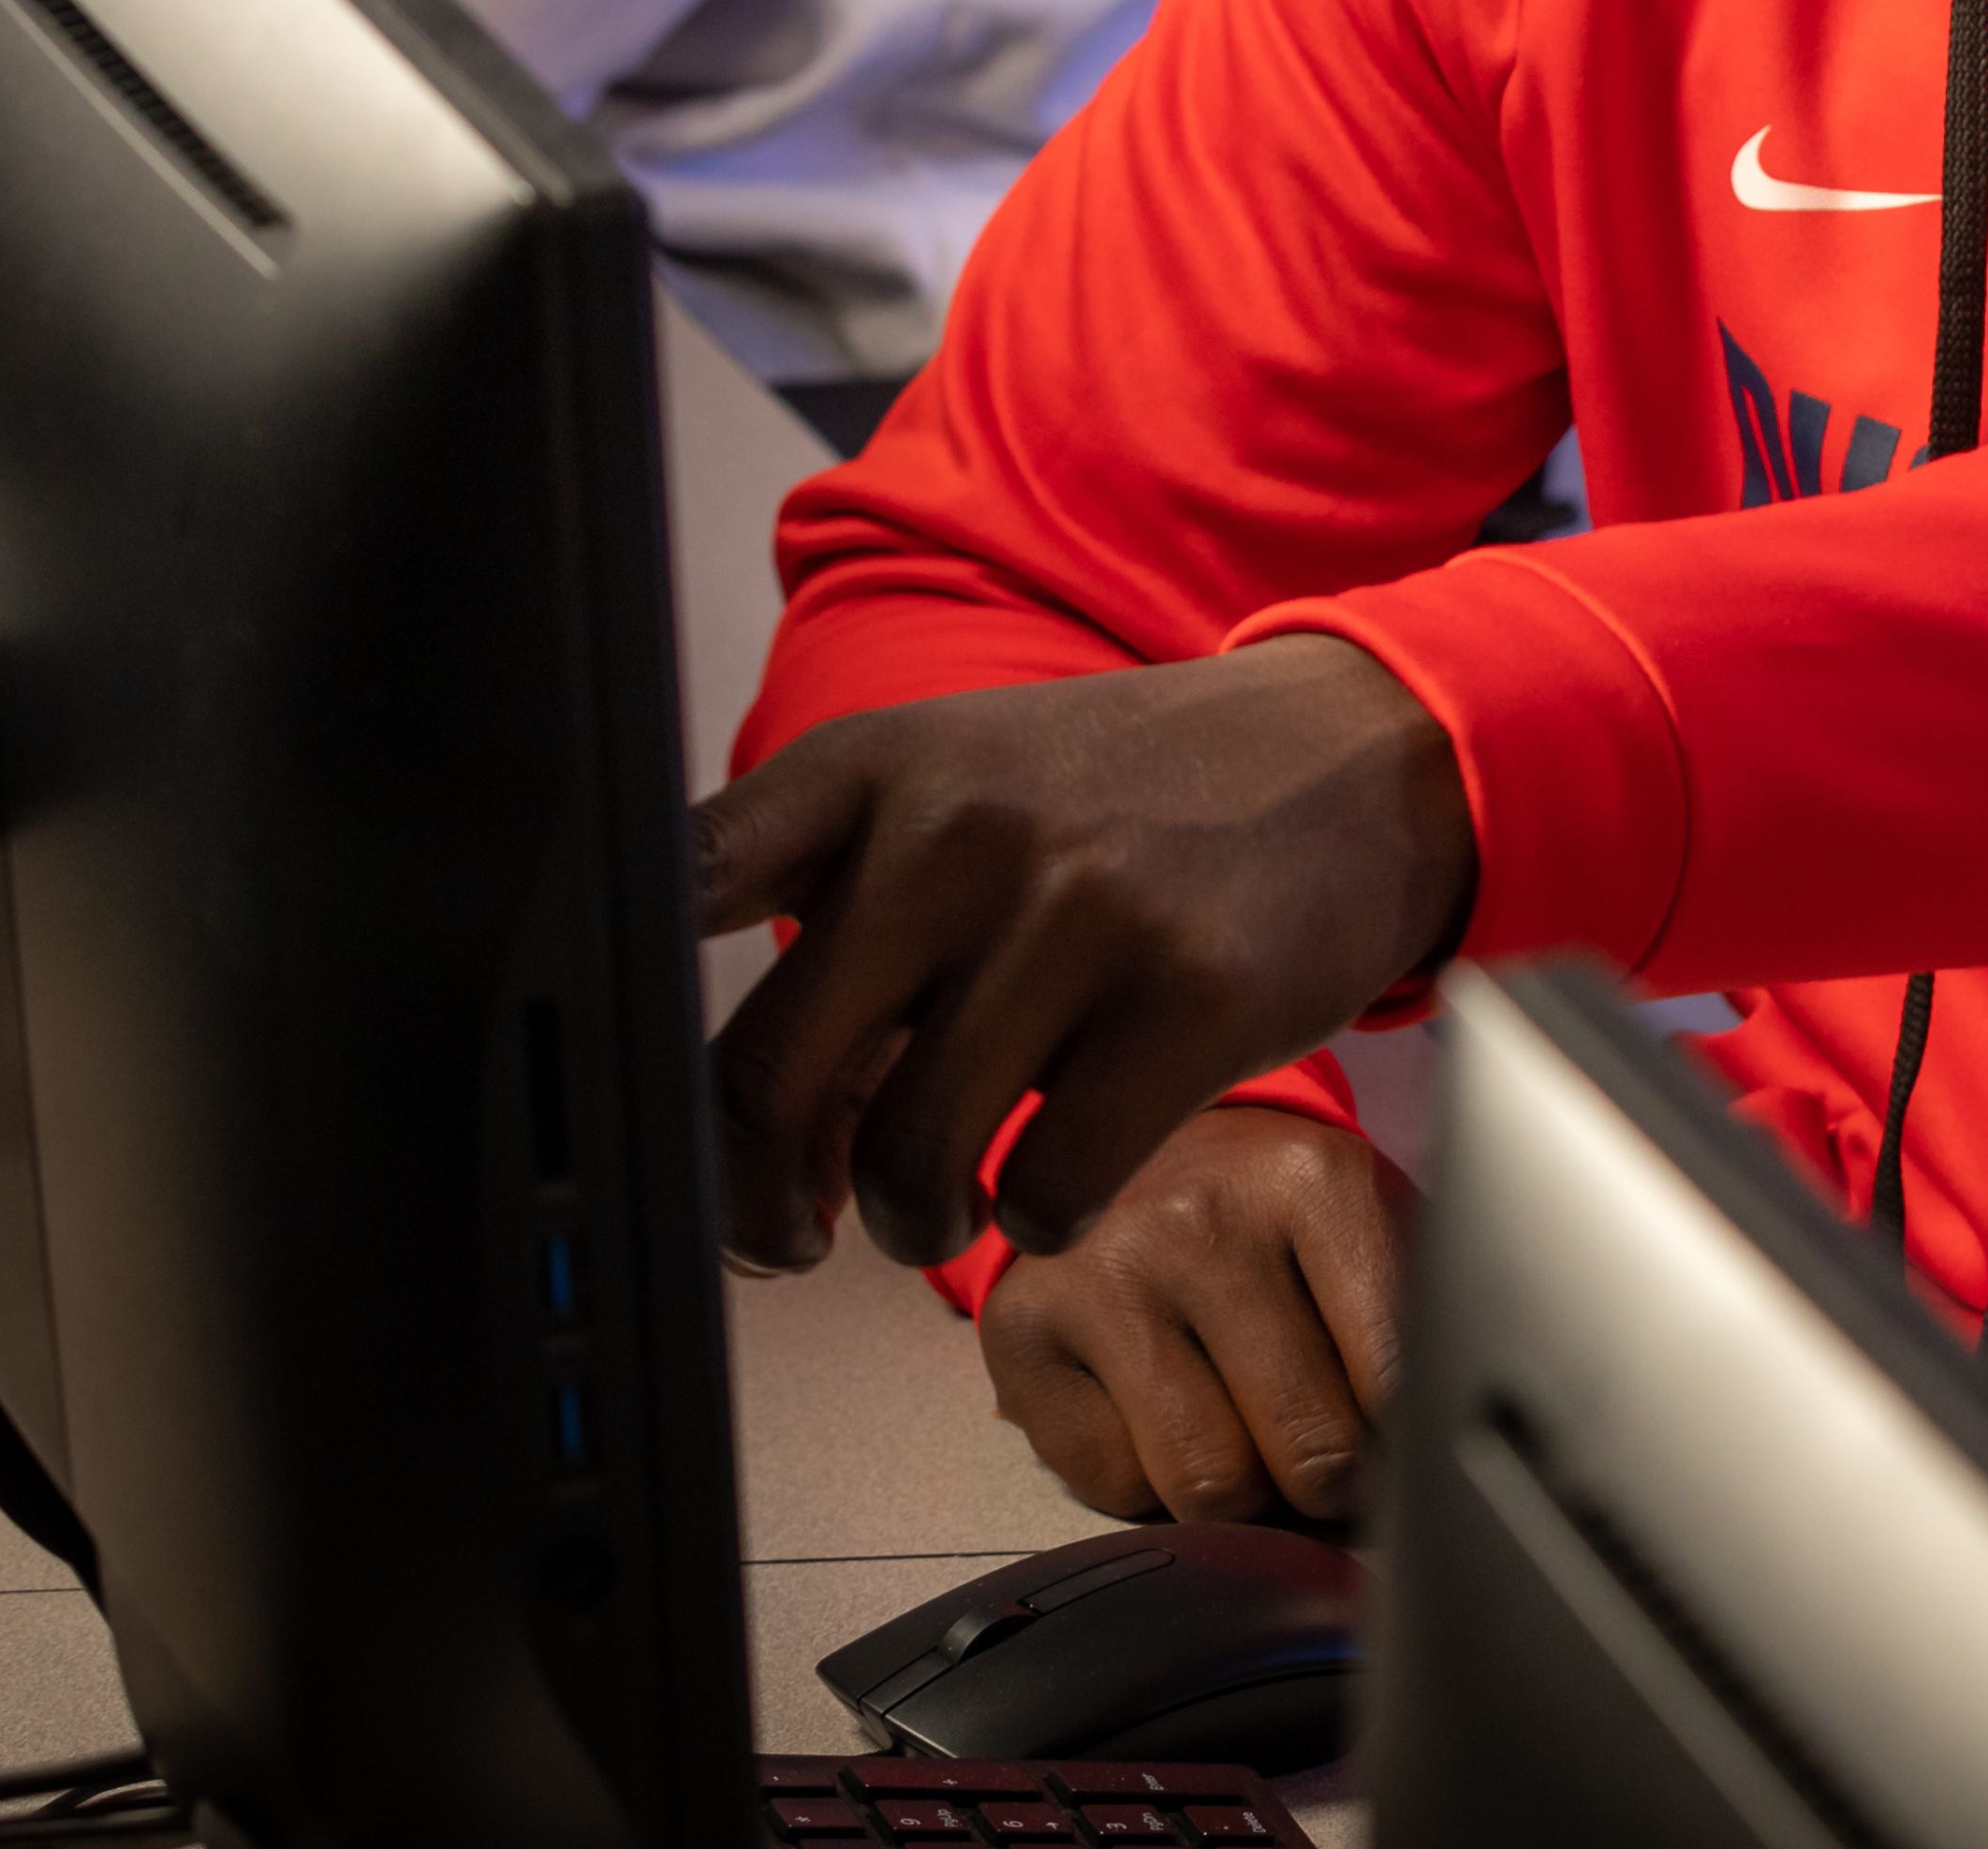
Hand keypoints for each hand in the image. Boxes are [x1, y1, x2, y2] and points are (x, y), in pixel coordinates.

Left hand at [694, 638, 1475, 1274]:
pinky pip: (1051, 1192)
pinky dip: (1043, 1218)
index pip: (678, 888)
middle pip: (759, 1079)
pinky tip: (1068, 1172)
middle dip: (754, 1202)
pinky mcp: (1194, 1001)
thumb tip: (730, 1143)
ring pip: (904, 1161)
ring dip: (911, 1225)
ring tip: (946, 1204)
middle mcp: (961, 827)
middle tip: (784, 1232)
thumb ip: (837, 921)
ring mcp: (1081, 911)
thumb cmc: (1135, 800)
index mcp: (878, 766)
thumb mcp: (967, 788)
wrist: (1362, 754)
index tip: (639, 1117)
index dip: (625, 1029)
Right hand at [981, 1104, 1418, 1526]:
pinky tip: (1154, 1409)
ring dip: (1240, 1490)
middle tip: (1325, 1458)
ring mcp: (1101, 1272)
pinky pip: (1113, 1487)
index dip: (1411, 1447)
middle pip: (1308, 1448)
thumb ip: (1417, 1324)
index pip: (1397, 1379)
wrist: (1127, 1135)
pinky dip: (1146, 1481)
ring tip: (1244, 1432)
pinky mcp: (1020, 1329)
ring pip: (1208, 1485)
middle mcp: (1198, 1216)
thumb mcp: (1365, 1226)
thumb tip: (1437, 1465)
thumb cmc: (1271, 1210)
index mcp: (1313, 1179)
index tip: (1410, 1454)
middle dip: (1329, 1482)